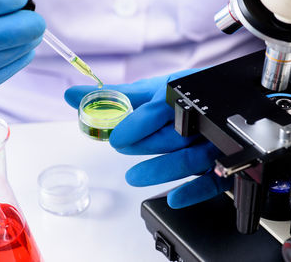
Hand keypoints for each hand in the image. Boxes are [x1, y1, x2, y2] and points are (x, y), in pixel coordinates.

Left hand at [65, 69, 232, 208]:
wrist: (215, 103)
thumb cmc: (178, 97)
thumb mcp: (149, 92)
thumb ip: (113, 95)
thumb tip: (71, 94)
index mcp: (179, 96)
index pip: (156, 110)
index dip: (133, 125)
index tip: (115, 136)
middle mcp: (198, 120)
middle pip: (170, 136)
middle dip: (143, 145)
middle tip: (121, 147)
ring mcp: (210, 144)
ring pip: (188, 158)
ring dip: (160, 169)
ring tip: (134, 177)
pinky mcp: (219, 167)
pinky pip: (211, 181)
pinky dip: (193, 191)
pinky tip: (174, 199)